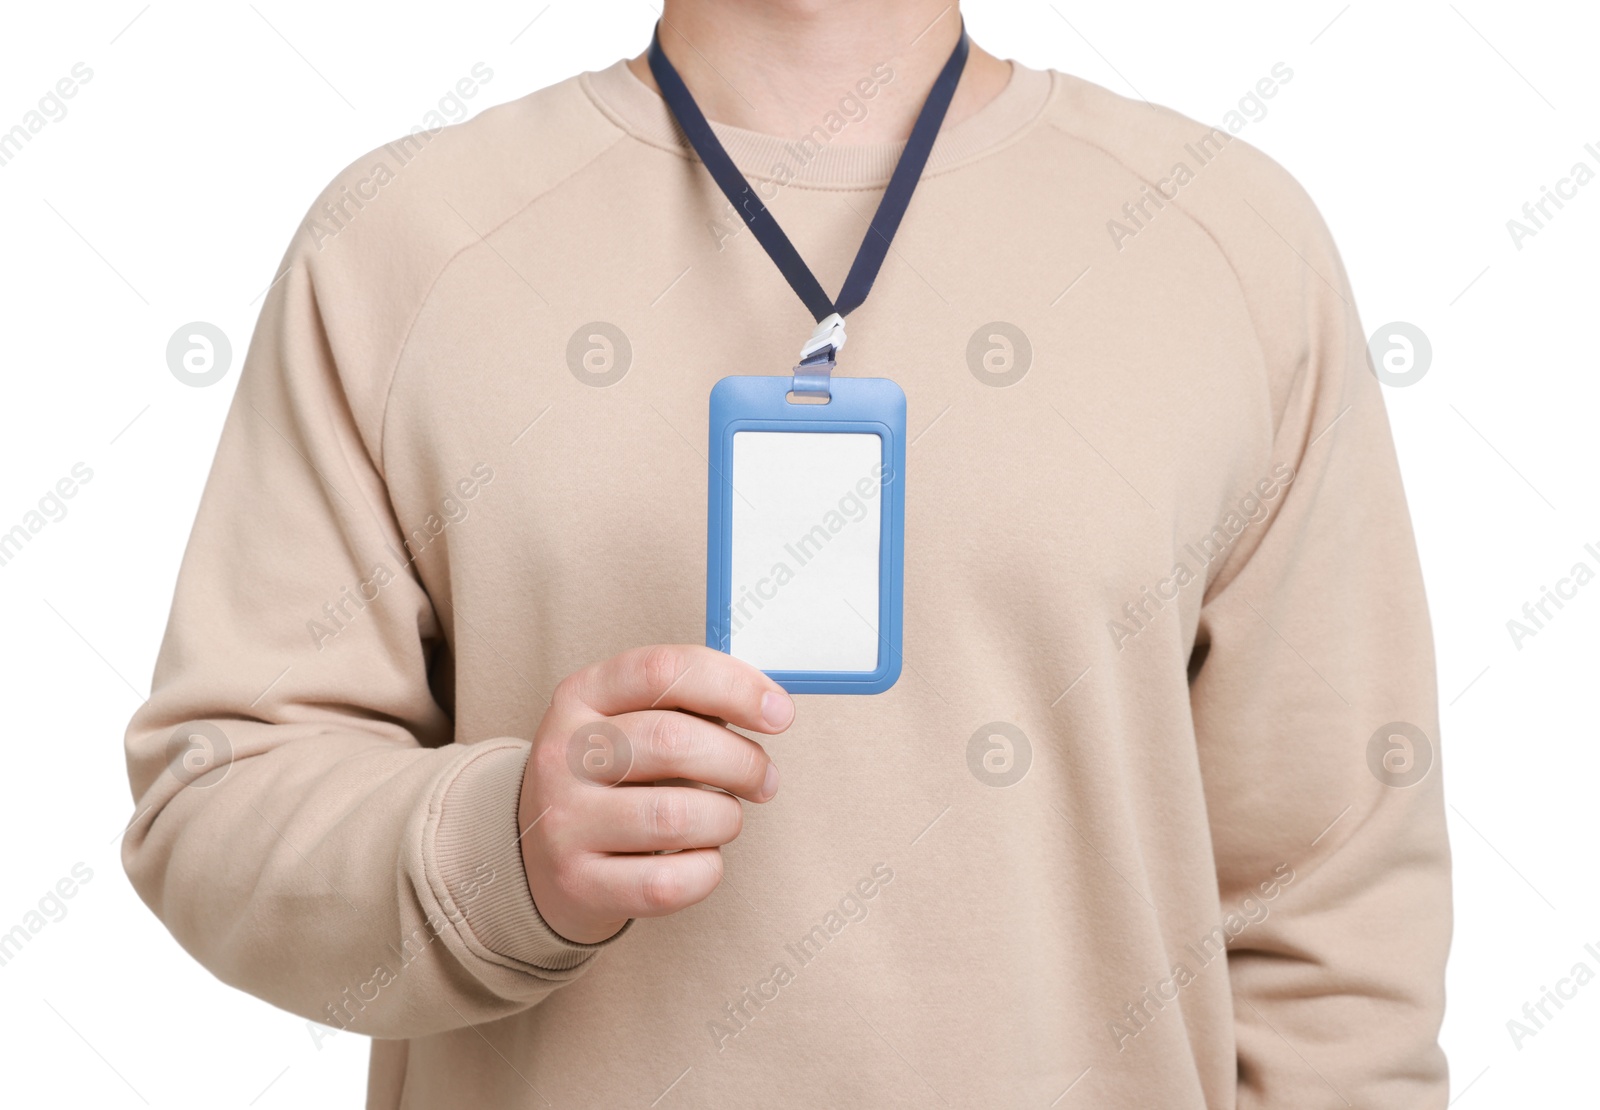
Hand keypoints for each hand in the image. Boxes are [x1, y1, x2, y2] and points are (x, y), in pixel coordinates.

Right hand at [516, 645, 792, 943]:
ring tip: (724, 817)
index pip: (663, 671)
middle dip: (742, 761)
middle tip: (763, 779)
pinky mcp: (577, 883)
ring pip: (678, 816)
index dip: (733, 686)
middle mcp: (561, 754)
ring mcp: (563, 822)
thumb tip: (770, 706)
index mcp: (580, 696)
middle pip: (675, 741)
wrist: (538, 854)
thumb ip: (691, 703)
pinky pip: (669, 882)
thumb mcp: (630, 720)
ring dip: (725, 818)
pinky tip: (701, 857)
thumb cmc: (612, 778)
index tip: (780, 712)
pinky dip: (707, 870)